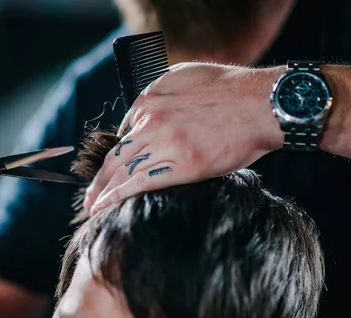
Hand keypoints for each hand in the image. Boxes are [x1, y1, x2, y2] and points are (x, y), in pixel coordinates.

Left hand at [83, 62, 283, 214]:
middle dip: (98, 180)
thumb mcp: (185, 76)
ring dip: (102, 193)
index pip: (123, 133)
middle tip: (88, 197)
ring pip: (123, 171)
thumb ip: (158, 94)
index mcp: (150, 99)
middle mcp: (152, 120)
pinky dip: (117, 197)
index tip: (112, 172)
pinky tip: (104, 208)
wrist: (262, 103)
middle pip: (115, 156)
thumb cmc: (230, 89)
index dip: (116, 157)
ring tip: (92, 208)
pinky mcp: (184, 164)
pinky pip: (140, 183)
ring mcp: (166, 142)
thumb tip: (142, 115)